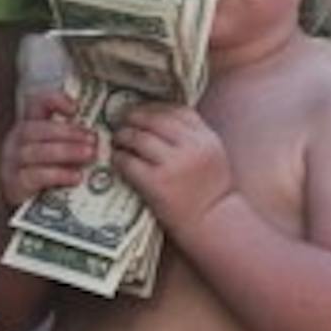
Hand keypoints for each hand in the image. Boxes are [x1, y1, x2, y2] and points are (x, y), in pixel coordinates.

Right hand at [0, 91, 95, 209]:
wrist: (23, 211)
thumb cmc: (45, 176)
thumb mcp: (57, 153)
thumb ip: (71, 140)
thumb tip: (100, 135)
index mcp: (28, 126)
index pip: (35, 103)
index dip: (54, 100)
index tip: (76, 108)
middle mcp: (16, 140)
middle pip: (36, 128)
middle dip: (68, 132)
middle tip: (93, 139)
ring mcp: (11, 163)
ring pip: (35, 151)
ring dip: (66, 151)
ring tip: (89, 155)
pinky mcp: (13, 185)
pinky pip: (34, 176)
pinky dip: (58, 175)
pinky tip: (76, 177)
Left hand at [112, 103, 233, 238]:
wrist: (213, 224)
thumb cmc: (211, 192)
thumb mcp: (213, 155)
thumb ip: (194, 136)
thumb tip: (161, 118)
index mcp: (206, 137)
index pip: (176, 110)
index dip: (155, 107)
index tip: (142, 110)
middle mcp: (191, 147)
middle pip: (154, 120)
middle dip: (134, 117)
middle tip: (122, 120)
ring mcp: (173, 164)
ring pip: (138, 138)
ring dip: (123, 136)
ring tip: (117, 139)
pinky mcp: (156, 183)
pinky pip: (129, 162)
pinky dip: (119, 157)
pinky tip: (117, 159)